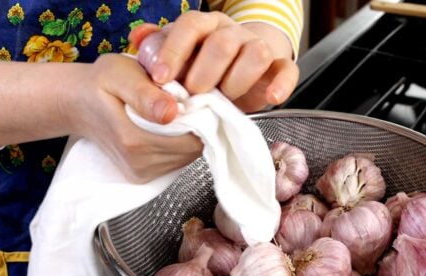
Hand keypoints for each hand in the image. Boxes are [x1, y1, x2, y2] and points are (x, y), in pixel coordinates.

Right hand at [61, 53, 201, 181]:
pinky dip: (177, 143)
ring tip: (170, 112)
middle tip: (181, 101)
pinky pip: (175, 161)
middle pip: (193, 150)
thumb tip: (172, 112)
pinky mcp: (143, 176)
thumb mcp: (119, 74)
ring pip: (187, 156)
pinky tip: (164, 126)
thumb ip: (145, 94)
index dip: (201, 118)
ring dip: (187, 135)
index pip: (193, 140)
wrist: (77, 103)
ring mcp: (141, 174)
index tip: (192, 98)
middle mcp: (140, 165)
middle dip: (196, 126)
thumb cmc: (100, 83)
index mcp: (135, 142)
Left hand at [129, 11, 298, 111]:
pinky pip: (287, 70)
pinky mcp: (280, 67)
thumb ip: (158, 48)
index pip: (190, 26)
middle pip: (222, 42)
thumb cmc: (203, 66)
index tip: (161, 79)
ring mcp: (258, 48)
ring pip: (256, 53)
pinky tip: (270, 98)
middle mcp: (233, 32)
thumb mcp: (177, 57)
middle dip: (205, 73)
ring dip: (237, 80)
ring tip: (225, 99)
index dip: (174, 51)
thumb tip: (138, 37)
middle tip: (194, 95)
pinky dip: (281, 84)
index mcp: (206, 25)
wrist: (242, 69)